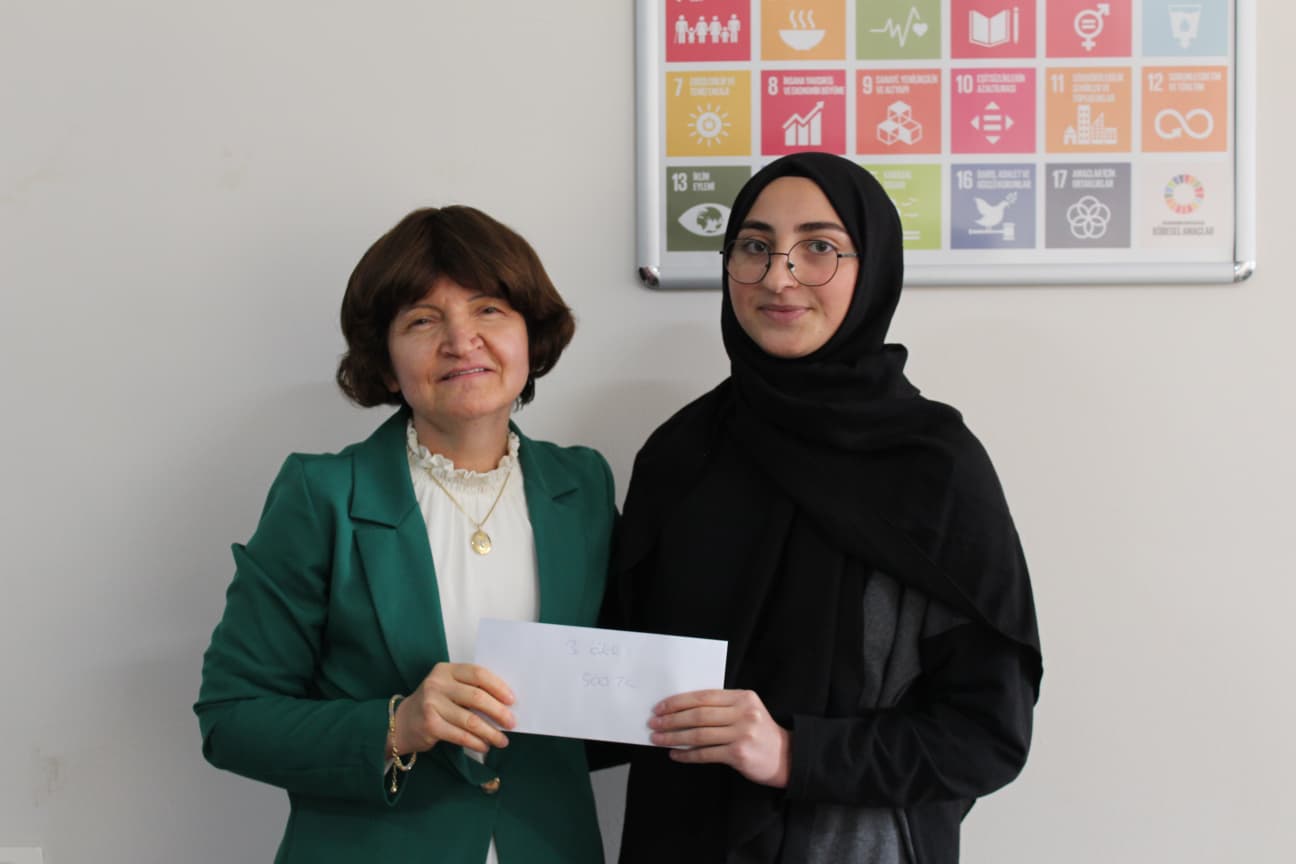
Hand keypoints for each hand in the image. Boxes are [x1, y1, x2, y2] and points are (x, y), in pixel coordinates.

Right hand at [391, 663, 514, 755]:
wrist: (401, 722)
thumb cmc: (433, 704)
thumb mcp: (448, 687)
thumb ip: (470, 689)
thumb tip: (505, 704)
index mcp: (446, 670)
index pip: (478, 674)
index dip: (498, 687)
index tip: (512, 700)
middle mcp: (437, 684)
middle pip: (476, 697)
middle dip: (498, 712)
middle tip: (511, 722)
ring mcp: (431, 705)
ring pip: (470, 720)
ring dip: (490, 732)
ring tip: (502, 740)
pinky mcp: (430, 726)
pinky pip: (461, 735)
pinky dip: (476, 742)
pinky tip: (484, 746)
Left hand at [648, 689, 789, 787]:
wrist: (786, 757)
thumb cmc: (759, 733)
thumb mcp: (746, 711)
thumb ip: (721, 707)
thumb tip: (681, 709)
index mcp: (743, 697)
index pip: (703, 696)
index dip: (678, 701)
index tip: (660, 707)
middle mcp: (744, 713)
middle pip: (698, 714)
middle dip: (671, 719)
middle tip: (654, 723)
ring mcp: (742, 734)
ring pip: (699, 734)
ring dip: (674, 737)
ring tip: (658, 739)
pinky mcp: (739, 754)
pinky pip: (705, 753)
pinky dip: (687, 754)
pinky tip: (675, 754)